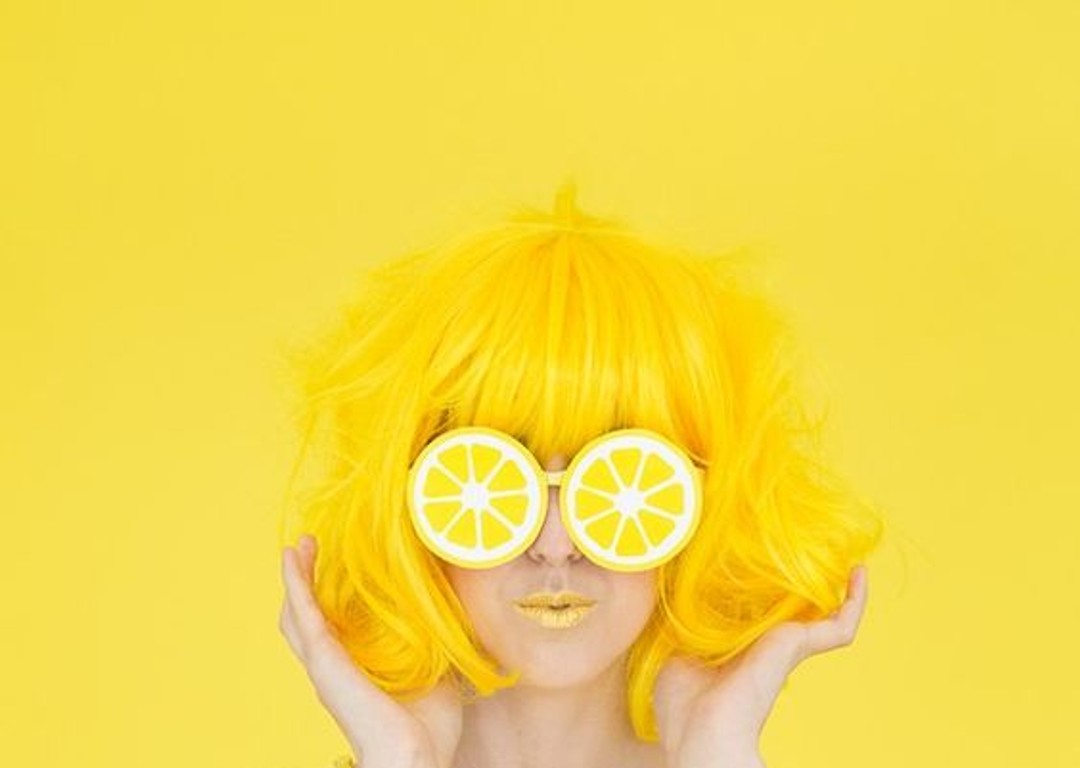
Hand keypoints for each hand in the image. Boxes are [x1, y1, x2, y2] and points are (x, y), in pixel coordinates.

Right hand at [280, 535, 463, 767]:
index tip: (335, 564)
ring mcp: (325, 666)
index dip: (327, 597)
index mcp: (355, 671)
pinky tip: (293, 558)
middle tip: (309, 546)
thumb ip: (438, 642)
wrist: (418, 759)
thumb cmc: (431, 729)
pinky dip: (296, 584)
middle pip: (306, 618)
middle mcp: (333, 668)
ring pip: (297, 613)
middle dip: (305, 581)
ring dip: (296, 577)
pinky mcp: (325, 662)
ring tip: (300, 547)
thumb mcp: (438, 670)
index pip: (331, 628)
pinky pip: (304, 616)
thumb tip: (456, 607)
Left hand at [653, 565, 869, 767]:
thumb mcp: (674, 648)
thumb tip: (668, 583)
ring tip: (844, 554)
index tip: (766, 560)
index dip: (766, 589)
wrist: (700, 730)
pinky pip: (840, 625)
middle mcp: (767, 646)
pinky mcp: (798, 646)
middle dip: (805, 584)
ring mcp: (786, 646)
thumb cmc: (681, 701)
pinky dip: (855, 600)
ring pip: (823, 615)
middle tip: (812, 548)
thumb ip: (678, 620)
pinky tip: (858, 573)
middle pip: (794, 610)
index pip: (760, 615)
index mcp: (740, 648)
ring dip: (836, 587)